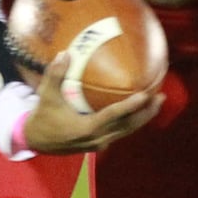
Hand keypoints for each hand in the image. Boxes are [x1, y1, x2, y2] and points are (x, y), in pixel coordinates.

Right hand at [23, 52, 164, 154]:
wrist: (36, 141)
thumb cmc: (43, 117)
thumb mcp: (46, 96)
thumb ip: (55, 75)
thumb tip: (65, 53)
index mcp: (85, 128)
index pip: (113, 116)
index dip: (130, 106)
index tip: (145, 95)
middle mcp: (96, 138)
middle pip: (127, 126)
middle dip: (146, 113)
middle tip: (161, 97)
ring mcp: (98, 143)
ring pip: (126, 131)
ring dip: (143, 118)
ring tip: (158, 102)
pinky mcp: (98, 144)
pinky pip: (120, 132)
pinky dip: (132, 122)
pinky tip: (141, 111)